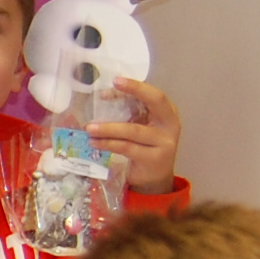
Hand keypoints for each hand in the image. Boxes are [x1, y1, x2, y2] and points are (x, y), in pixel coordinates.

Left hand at [87, 77, 180, 194]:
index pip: (154, 95)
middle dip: (132, 92)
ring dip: (108, 128)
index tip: (116, 81)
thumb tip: (103, 97)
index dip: (136, 87)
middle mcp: (170, 124)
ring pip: (133, 130)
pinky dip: (108, 144)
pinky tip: (95, 143)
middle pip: (155, 102)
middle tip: (104, 94)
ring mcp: (164, 142)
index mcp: (168, 112)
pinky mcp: (153, 159)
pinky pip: (126, 147)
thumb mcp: (141, 125)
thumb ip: (129, 112)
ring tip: (89, 128)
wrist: (154, 177)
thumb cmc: (144, 146)